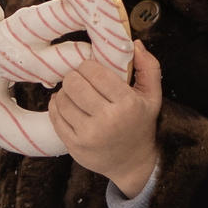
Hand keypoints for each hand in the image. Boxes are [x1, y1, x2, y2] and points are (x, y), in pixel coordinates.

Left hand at [50, 41, 161, 195]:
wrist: (133, 163)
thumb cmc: (141, 125)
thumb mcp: (152, 97)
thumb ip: (149, 67)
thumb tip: (136, 43)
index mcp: (126, 104)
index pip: (94, 72)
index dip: (87, 66)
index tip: (90, 70)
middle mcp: (107, 120)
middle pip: (74, 84)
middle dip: (74, 76)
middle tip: (79, 80)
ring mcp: (88, 135)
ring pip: (62, 99)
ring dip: (65, 92)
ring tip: (74, 93)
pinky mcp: (74, 146)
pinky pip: (55, 117)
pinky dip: (57, 106)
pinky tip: (66, 105)